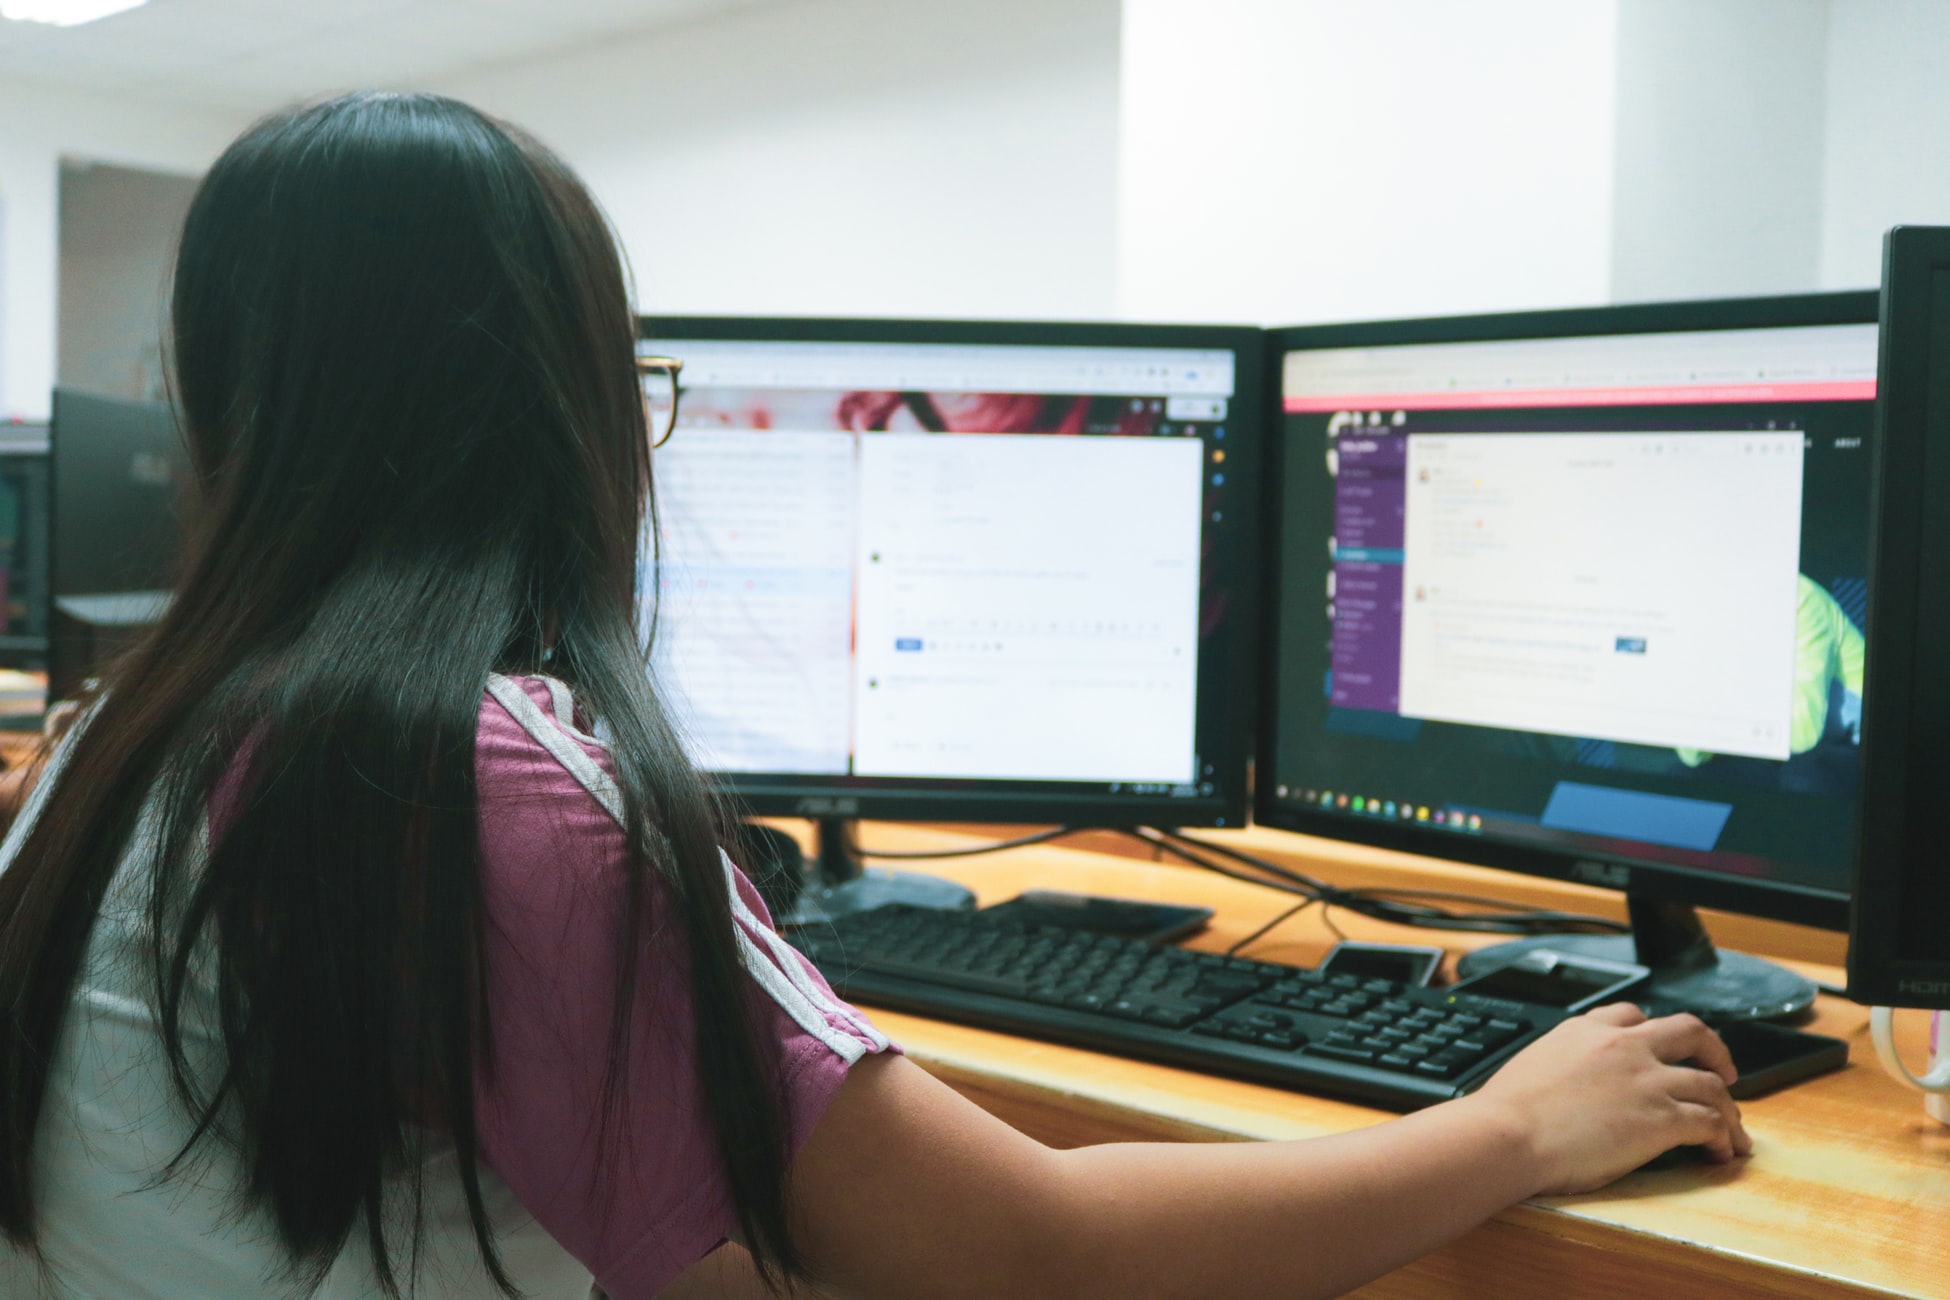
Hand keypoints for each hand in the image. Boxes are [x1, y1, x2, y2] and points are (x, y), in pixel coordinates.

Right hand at [1466, 1003, 1751, 1194]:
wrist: (1507, 1134)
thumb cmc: (1506, 1113)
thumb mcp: (1533, 1065)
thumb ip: (1560, 1064)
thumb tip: (1560, 1086)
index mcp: (1585, 1030)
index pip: (1632, 1015)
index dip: (1656, 1031)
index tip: (1663, 1048)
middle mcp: (1623, 1047)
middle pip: (1690, 1031)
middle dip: (1714, 1050)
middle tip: (1723, 1070)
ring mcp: (1647, 1081)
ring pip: (1712, 1083)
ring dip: (1728, 1109)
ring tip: (1731, 1130)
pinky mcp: (1662, 1119)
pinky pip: (1711, 1124)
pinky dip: (1723, 1139)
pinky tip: (1720, 1153)